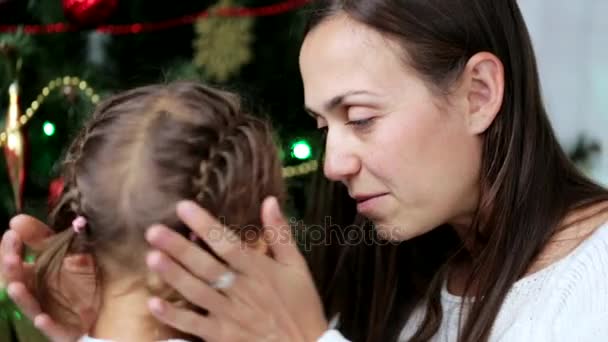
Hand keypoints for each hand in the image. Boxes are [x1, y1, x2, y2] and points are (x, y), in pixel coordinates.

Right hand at [1, 215, 95, 341]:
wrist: (114, 307)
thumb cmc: (86, 280)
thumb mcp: (69, 255)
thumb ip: (44, 239)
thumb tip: (17, 219)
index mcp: (36, 277)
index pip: (16, 263)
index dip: (10, 250)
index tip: (11, 233)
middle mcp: (38, 296)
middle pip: (18, 284)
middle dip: (11, 271)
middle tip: (11, 257)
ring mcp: (50, 314)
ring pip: (31, 307)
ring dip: (22, 297)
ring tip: (15, 286)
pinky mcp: (65, 330)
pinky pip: (55, 330)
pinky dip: (47, 324)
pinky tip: (41, 319)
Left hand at [145, 196, 328, 341]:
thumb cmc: (301, 305)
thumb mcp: (297, 266)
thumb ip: (281, 234)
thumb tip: (270, 201)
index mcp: (258, 270)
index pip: (227, 243)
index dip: (205, 225)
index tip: (183, 207)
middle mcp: (241, 290)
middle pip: (205, 266)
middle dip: (178, 248)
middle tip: (153, 231)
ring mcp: (229, 315)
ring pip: (196, 292)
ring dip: (173, 275)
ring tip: (152, 257)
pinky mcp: (222, 336)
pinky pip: (194, 325)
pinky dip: (174, 316)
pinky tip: (154, 303)